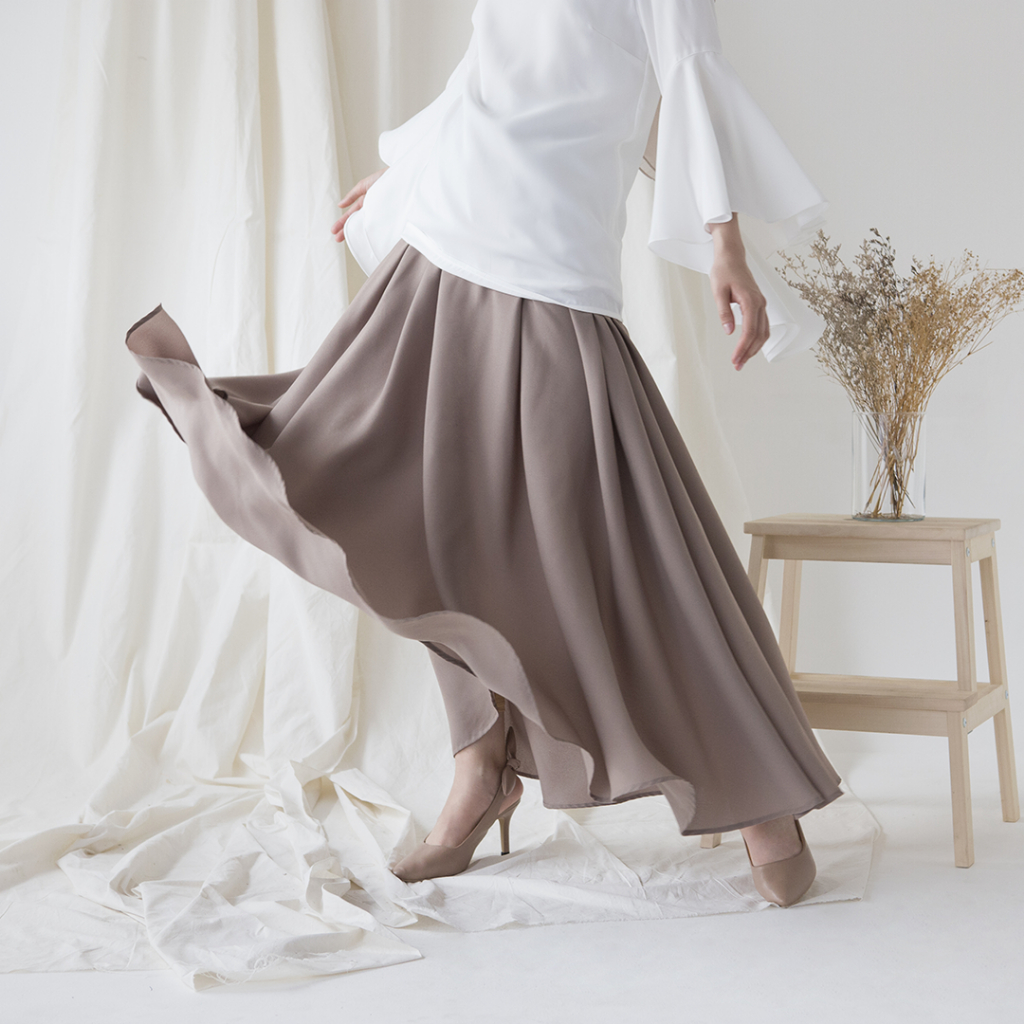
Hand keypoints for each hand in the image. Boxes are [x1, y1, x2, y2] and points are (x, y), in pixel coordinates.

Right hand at [331, 168, 387, 241]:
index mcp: (367, 202)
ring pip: (367, 225)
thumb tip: (340, 205)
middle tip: (337, 239)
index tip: (334, 232)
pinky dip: (375, 232)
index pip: (352, 214)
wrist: (405, 177)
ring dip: (358, 233)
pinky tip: (366, 238)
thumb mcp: (365, 184)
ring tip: (348, 241)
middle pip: (357, 221)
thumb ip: (353, 195)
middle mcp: (373, 210)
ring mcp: (382, 214)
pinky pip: (382, 227)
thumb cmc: (386, 177)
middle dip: (346, 230)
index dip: (343, 222)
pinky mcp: (391, 218)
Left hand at [707, 215, 769, 370]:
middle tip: (738, 367)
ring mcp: (761, 304)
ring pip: (764, 332)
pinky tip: (749, 348)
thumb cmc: (723, 271)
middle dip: (749, 353)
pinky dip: (758, 339)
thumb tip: (728, 332)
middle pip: (759, 335)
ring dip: (754, 348)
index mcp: (750, 301)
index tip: (734, 360)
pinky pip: (763, 326)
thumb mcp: (718, 291)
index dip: (742, 348)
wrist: (732, 256)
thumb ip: (724, 312)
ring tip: (742, 361)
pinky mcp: (759, 304)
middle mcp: (760, 303)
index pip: (749, 331)